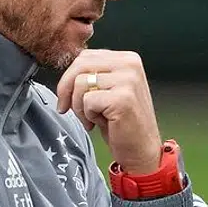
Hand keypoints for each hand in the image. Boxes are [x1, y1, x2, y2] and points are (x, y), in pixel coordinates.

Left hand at [55, 50, 162, 174]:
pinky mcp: (123, 98)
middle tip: (68, 108)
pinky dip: (87, 115)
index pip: (85, 56)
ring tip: (91, 118)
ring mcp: (128, 80)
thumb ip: (94, 74)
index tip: (67, 97)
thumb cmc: (122, 123)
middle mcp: (130, 64)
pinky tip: (100, 123)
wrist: (141, 150)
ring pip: (80, 83)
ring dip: (78, 106)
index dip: (69, 77)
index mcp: (127, 59)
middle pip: (80, 65)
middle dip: (66, 89)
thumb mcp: (108, 90)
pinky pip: (87, 100)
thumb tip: (66, 70)